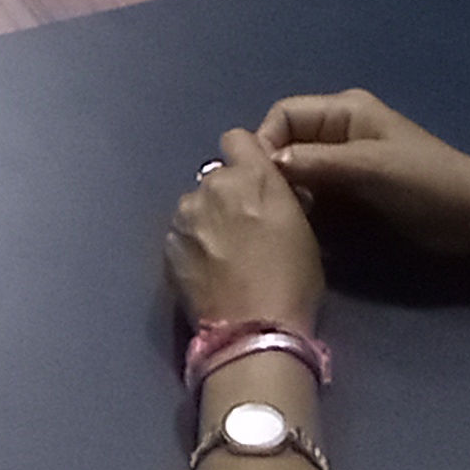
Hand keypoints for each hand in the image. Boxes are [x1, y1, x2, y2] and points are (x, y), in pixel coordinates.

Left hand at [166, 129, 324, 333]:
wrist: (253, 331)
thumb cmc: (292, 282)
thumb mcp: (300, 228)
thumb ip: (279, 197)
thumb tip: (270, 190)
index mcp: (253, 176)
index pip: (236, 138)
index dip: (244, 157)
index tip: (250, 181)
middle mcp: (213, 185)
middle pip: (215, 176)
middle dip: (225, 194)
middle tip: (240, 228)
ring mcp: (186, 214)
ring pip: (195, 204)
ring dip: (205, 218)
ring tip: (220, 253)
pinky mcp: (168, 243)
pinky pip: (180, 232)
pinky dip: (190, 243)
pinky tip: (204, 268)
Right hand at [258, 89, 469, 256]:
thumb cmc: (427, 184)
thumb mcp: (370, 168)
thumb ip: (317, 162)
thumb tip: (266, 162)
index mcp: (343, 111)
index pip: (283, 115)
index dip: (265, 141)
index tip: (258, 180)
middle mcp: (338, 132)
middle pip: (285, 143)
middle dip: (272, 170)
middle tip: (265, 206)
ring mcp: (344, 165)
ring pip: (296, 173)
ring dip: (287, 194)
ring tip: (281, 221)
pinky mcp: (350, 195)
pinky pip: (313, 196)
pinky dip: (304, 210)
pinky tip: (301, 230)